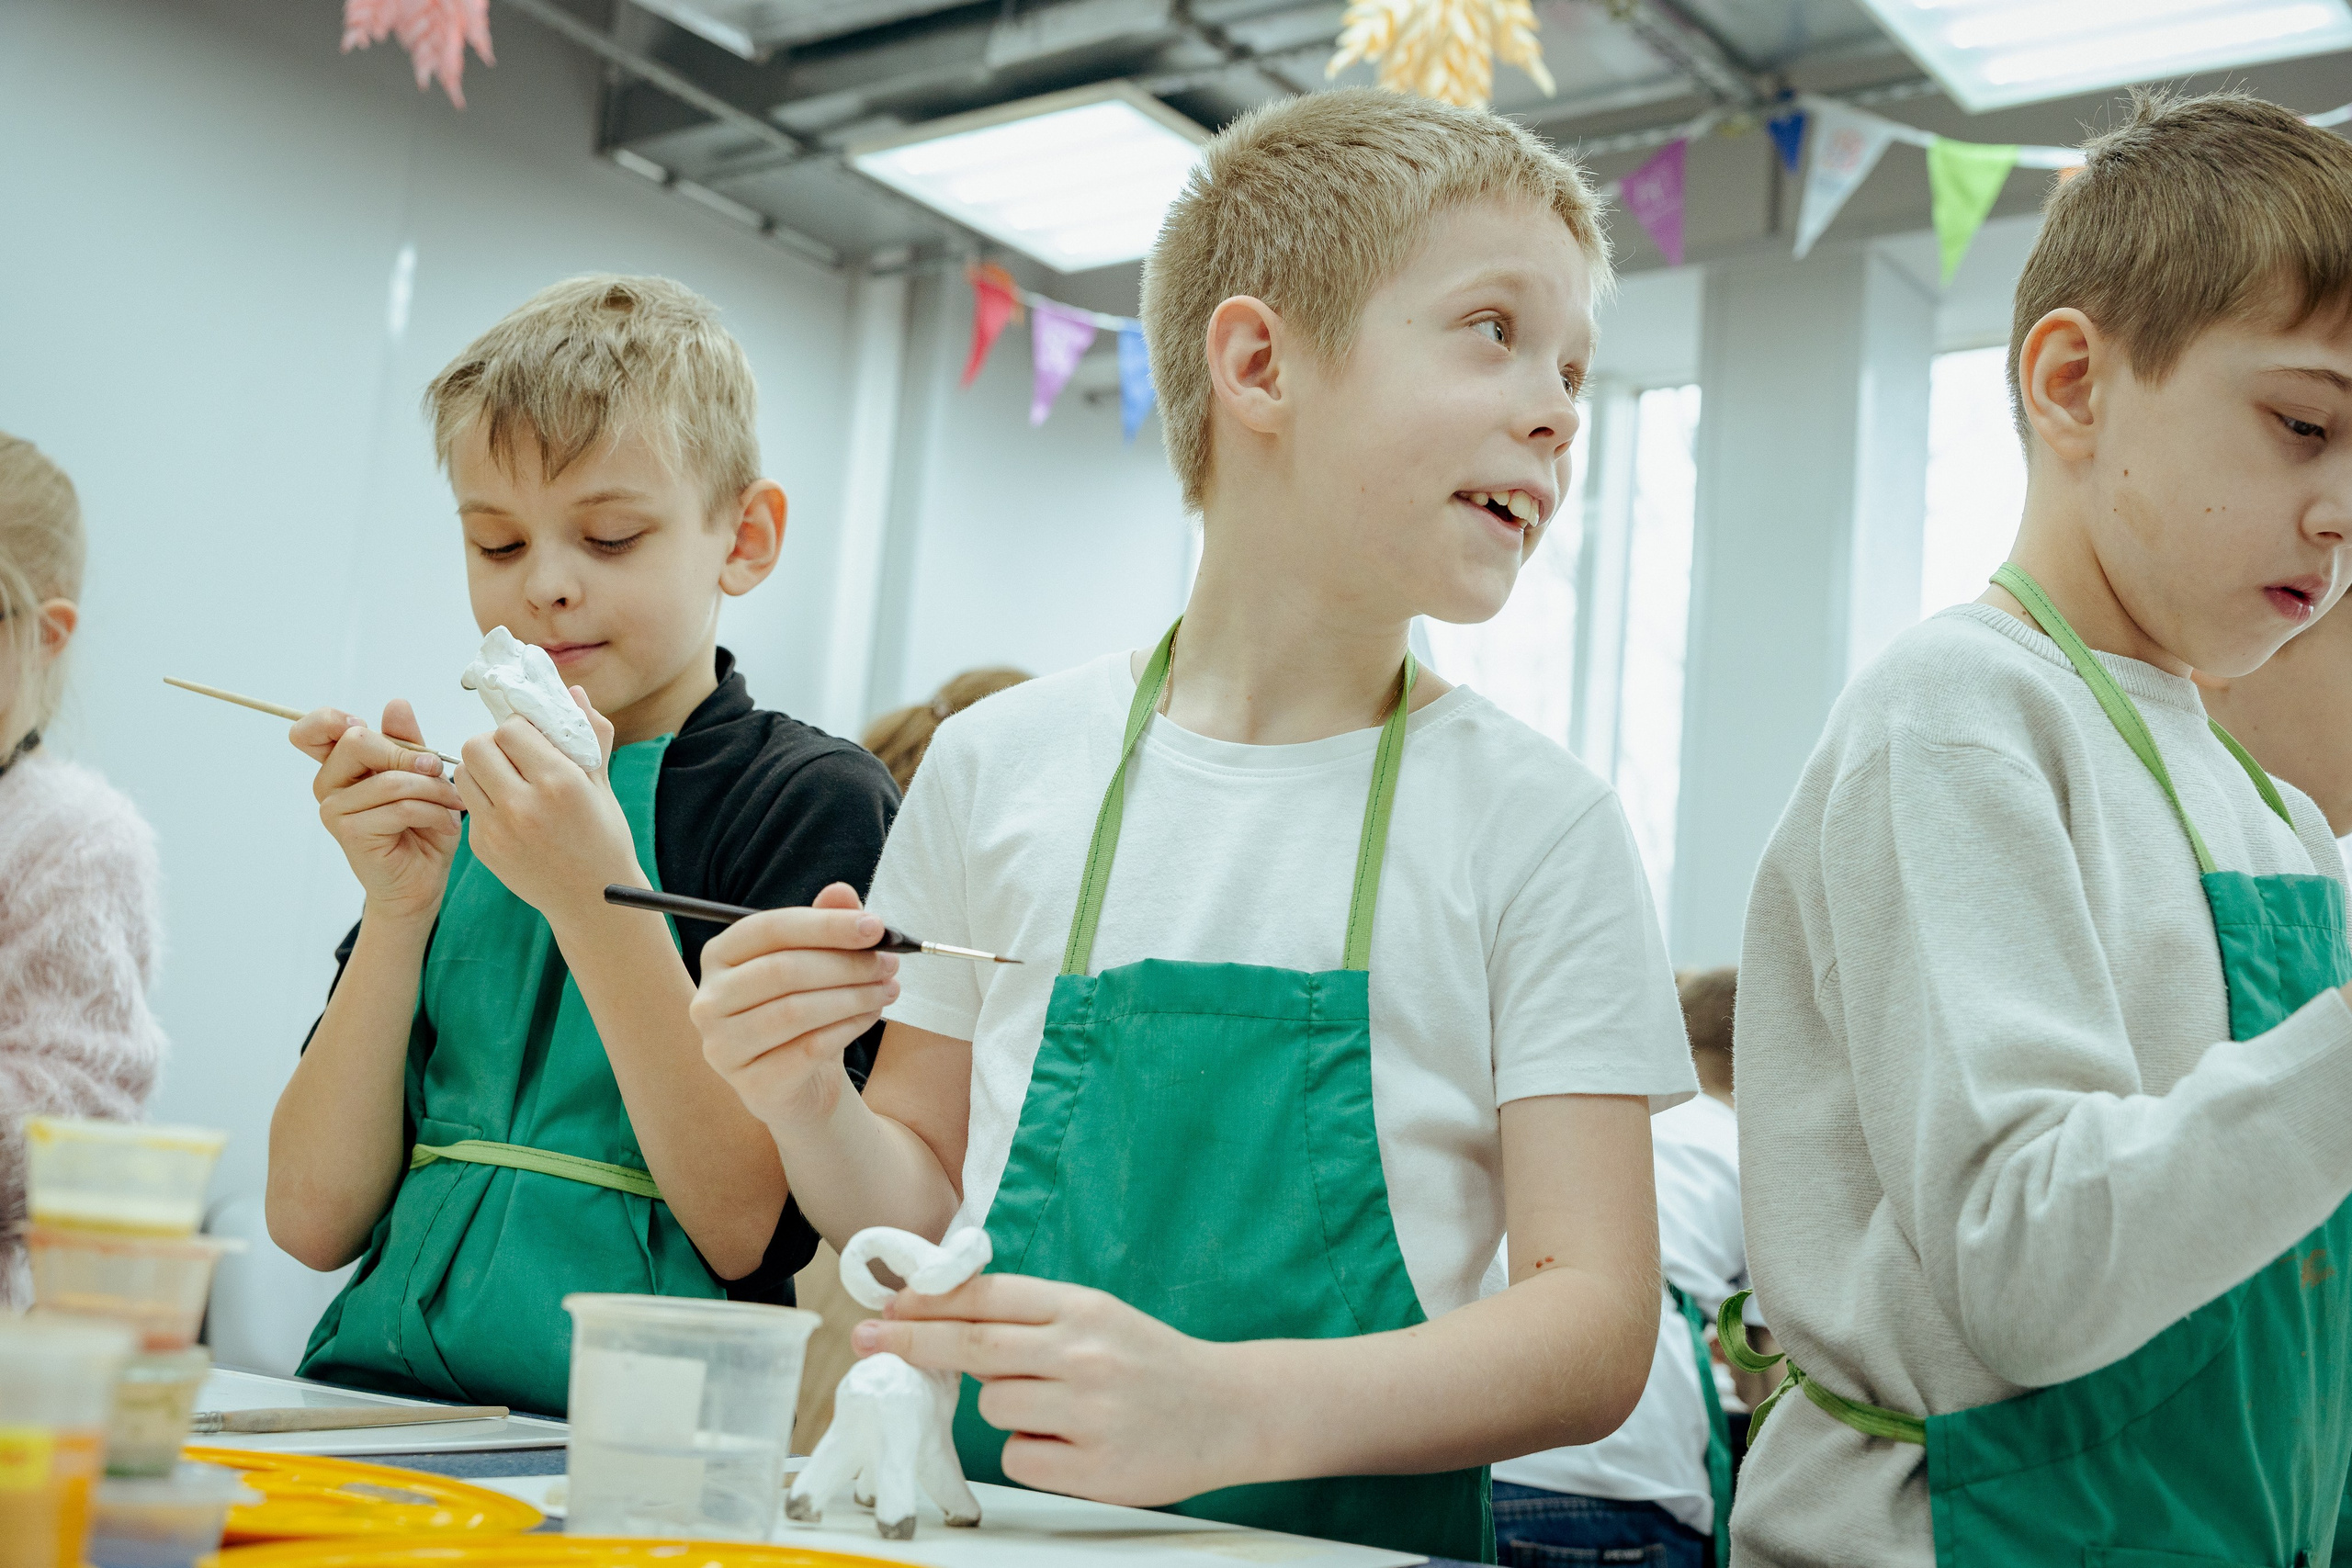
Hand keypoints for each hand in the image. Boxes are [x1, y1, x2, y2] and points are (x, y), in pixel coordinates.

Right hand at [293, 700, 464, 922]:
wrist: (422, 882)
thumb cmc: (421, 828)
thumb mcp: (421, 776)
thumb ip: (407, 742)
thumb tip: (396, 703)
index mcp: (341, 764)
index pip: (314, 728)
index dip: (335, 719)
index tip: (369, 726)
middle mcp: (329, 784)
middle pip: (356, 742)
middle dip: (408, 753)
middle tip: (438, 770)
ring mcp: (335, 810)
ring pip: (390, 779)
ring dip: (434, 789)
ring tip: (453, 803)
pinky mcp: (351, 832)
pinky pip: (400, 808)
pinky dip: (433, 812)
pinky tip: (446, 823)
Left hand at [452, 686, 635, 923]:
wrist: (592, 900)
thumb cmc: (604, 838)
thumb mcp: (602, 784)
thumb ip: (587, 734)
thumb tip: (573, 693)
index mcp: (560, 783)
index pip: (511, 729)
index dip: (520, 729)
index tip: (533, 739)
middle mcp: (525, 805)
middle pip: (477, 746)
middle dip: (494, 744)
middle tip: (514, 756)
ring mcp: (499, 829)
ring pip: (463, 773)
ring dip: (482, 769)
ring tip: (507, 780)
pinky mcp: (483, 847)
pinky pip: (469, 804)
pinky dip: (484, 798)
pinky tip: (509, 810)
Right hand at [690, 884, 900, 1132]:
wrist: (797, 1084)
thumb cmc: (802, 1012)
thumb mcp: (815, 963)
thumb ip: (824, 925)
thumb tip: (842, 892)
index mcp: (720, 956)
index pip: (770, 928)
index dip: (826, 925)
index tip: (876, 927)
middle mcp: (710, 999)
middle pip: (783, 969)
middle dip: (847, 963)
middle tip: (889, 963)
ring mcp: (723, 1046)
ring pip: (796, 1010)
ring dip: (854, 996)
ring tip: (888, 988)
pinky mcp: (751, 1084)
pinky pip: (809, 1048)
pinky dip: (848, 1027)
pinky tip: (870, 1016)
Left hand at [853, 1274, 1247, 1506]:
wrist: (1230, 1409)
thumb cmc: (1153, 1362)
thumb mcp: (1099, 1317)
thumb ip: (1033, 1316)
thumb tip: (944, 1317)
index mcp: (1082, 1307)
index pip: (986, 1297)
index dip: (928, 1301)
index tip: (886, 1304)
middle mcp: (1083, 1352)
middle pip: (972, 1344)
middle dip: (910, 1342)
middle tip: (867, 1339)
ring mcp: (1087, 1410)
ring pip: (994, 1407)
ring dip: (1007, 1408)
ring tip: (1059, 1408)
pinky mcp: (1092, 1467)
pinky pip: (1018, 1458)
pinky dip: (1033, 1452)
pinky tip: (1072, 1443)